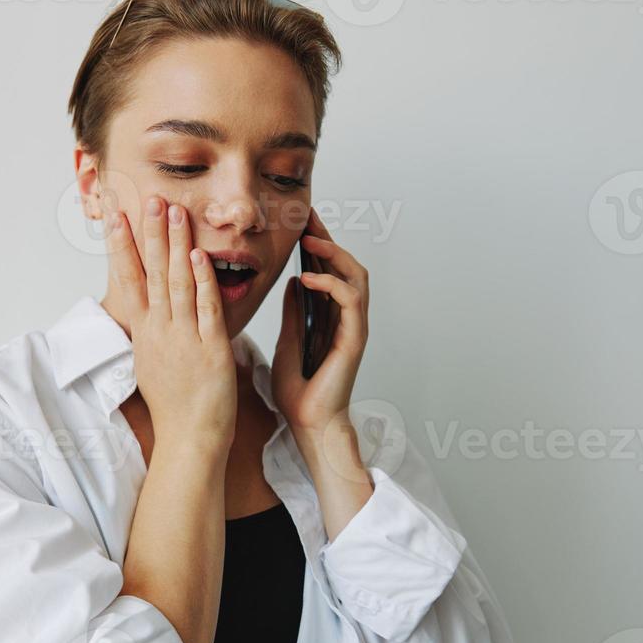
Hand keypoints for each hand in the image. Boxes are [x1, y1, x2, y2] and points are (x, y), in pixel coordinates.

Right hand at [105, 195, 236, 454]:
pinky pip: (205, 308)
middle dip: (150, 233)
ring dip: (175, 245)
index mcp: (144, 334)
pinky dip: (202, 281)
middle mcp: (159, 332)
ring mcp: (183, 338)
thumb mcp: (152, 364)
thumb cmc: (175, 406)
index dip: (121, 245)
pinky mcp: (210, 348)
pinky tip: (200, 255)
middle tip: (149, 199)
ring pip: (176, 283)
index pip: (128, 279)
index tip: (116, 215)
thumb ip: (153, 332)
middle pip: (151, 273)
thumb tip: (148, 308)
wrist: (190, 439)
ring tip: (174, 211)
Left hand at [270, 206, 368, 435]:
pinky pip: (350, 300)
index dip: (317, 245)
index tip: (300, 223)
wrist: (307, 422)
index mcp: (329, 317)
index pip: (329, 270)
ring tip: (310, 241)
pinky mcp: (354, 339)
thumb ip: (293, 312)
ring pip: (355, 276)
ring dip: (334, 254)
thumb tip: (292, 281)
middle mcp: (346, 318)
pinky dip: (331, 284)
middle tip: (307, 220)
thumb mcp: (287, 341)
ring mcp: (352, 327)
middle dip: (328, 239)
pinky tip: (308, 277)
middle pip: (346, 266)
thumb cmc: (299, 391)